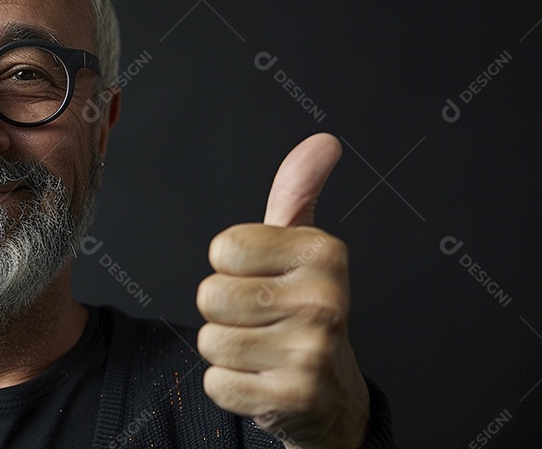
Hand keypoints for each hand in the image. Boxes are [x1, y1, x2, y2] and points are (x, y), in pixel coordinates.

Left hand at [196, 133, 369, 448]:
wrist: (331, 394)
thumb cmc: (304, 311)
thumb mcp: (301, 250)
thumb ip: (298, 194)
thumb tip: (321, 143)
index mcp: (324, 254)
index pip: (222, 249)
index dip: (231, 268)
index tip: (264, 280)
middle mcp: (326, 300)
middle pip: (210, 295)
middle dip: (225, 313)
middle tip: (262, 322)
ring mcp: (312, 352)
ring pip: (210, 340)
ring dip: (226, 351)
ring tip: (262, 351)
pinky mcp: (293, 397)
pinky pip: (217, 383)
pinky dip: (230, 387)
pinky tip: (263, 381)